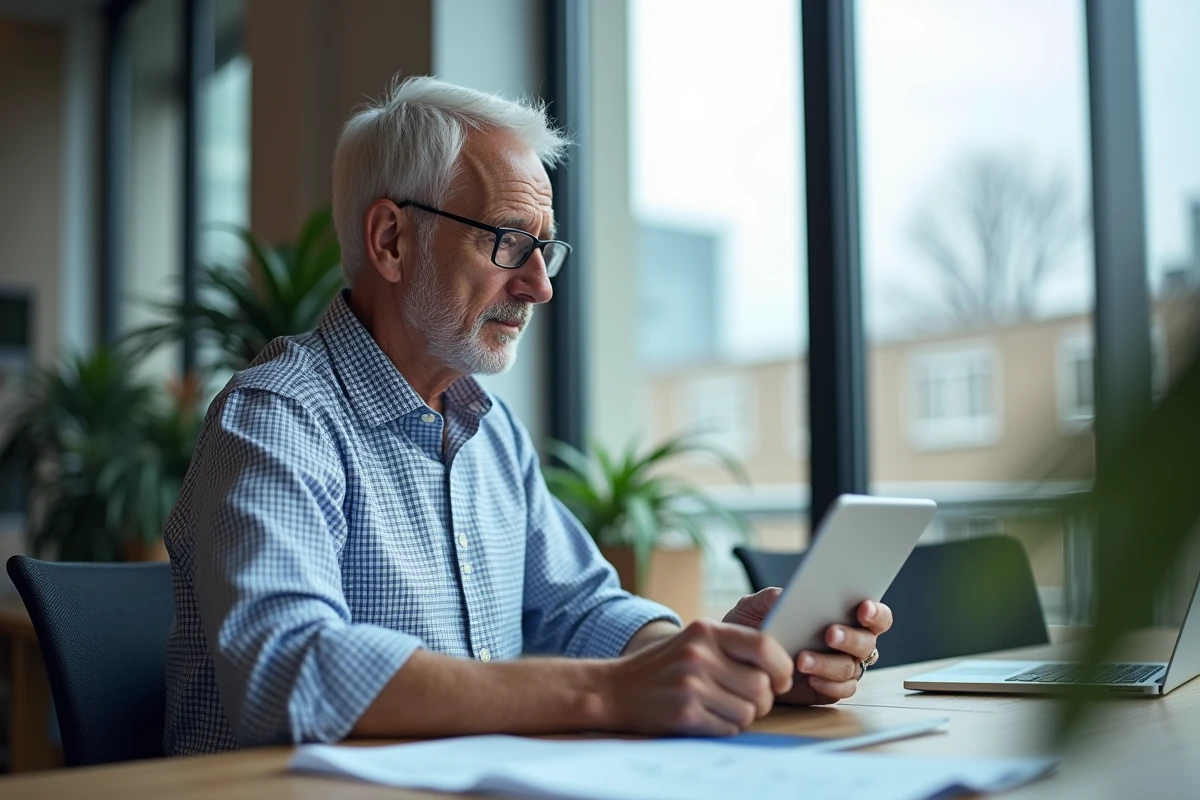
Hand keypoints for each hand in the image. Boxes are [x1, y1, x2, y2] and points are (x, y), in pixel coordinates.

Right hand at [600, 619, 794, 735]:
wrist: (614, 689)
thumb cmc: (663, 666)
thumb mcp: (694, 640)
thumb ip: (734, 646)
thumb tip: (784, 669)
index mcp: (706, 630)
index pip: (765, 646)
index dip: (782, 667)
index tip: (780, 679)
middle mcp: (699, 655)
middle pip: (762, 685)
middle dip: (764, 698)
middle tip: (750, 698)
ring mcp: (691, 685)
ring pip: (750, 711)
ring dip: (744, 715)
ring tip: (723, 706)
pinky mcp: (685, 714)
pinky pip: (730, 728)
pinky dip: (726, 726)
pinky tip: (708, 716)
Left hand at [723, 588, 892, 705]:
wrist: (735, 659)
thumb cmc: (752, 626)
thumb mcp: (755, 606)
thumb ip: (771, 597)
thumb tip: (789, 594)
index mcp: (840, 615)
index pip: (873, 614)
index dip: (875, 612)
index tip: (862, 608)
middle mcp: (847, 643)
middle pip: (868, 642)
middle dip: (852, 637)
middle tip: (830, 633)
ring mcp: (840, 667)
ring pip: (852, 668)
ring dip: (831, 664)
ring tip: (803, 659)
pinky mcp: (828, 690)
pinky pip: (842, 691)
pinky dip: (830, 685)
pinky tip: (811, 679)